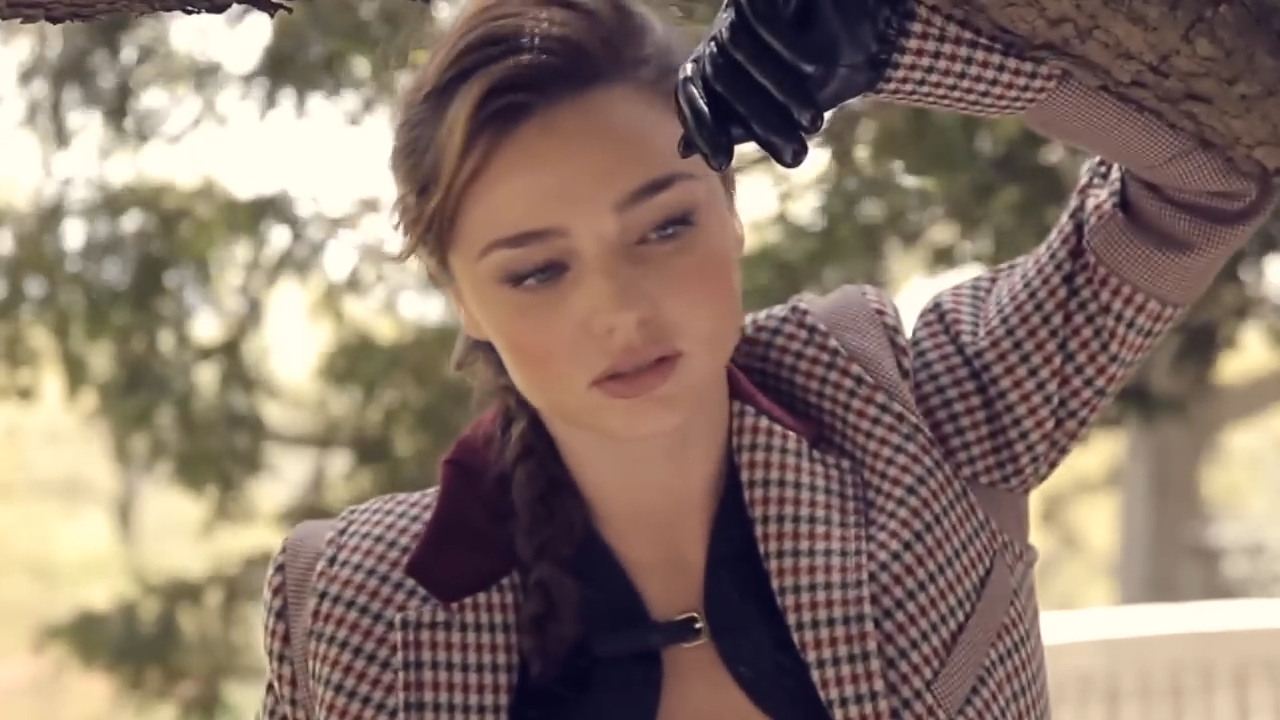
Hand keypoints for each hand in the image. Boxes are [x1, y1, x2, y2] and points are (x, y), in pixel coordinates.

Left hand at [675, 0, 905, 170]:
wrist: (877, 28)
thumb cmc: (829, 68)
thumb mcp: (786, 107)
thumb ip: (736, 124)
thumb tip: (682, 148)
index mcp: (720, 60)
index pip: (692, 89)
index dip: (702, 125)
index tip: (719, 163)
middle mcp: (724, 29)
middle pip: (720, 74)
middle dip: (759, 121)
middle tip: (795, 158)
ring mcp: (742, 7)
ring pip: (737, 45)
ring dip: (778, 90)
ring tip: (814, 123)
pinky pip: (760, 17)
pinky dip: (785, 46)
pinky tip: (813, 70)